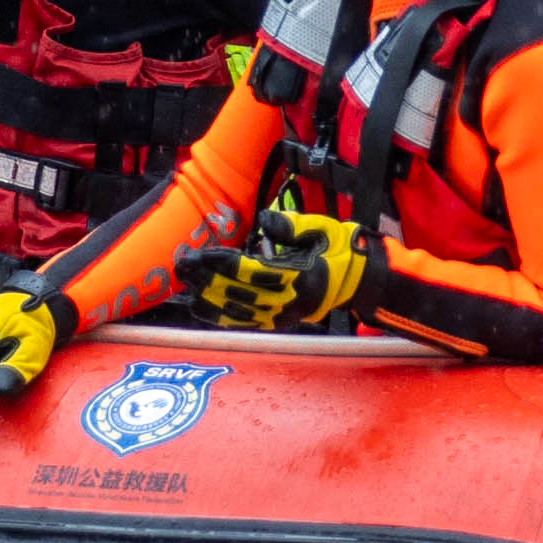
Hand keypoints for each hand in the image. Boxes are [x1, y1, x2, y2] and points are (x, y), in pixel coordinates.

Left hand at [176, 203, 367, 330]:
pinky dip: (222, 318)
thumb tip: (265, 219)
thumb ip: (291, 226)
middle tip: (182, 267)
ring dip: (209, 300)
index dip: (222, 264)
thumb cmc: (340, 250)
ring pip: (238, 312)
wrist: (360, 280)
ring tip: (187, 287)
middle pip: (238, 293)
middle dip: (207, 280)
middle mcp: (289, 301)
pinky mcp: (280, 323)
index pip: (251, 271)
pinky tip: (204, 309)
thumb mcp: (321, 228)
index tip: (200, 256)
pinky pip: (246, 323)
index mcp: (299, 276)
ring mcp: (284, 315)